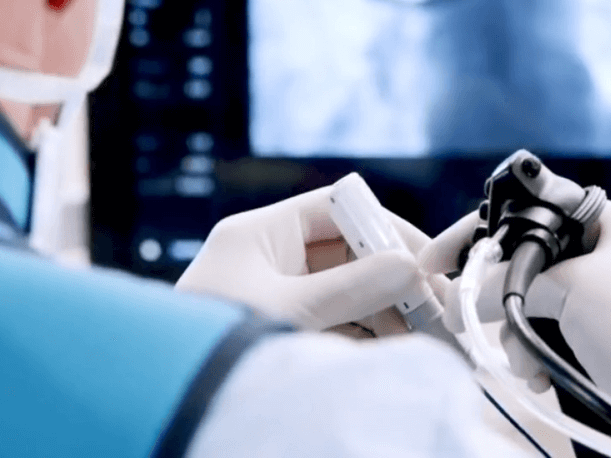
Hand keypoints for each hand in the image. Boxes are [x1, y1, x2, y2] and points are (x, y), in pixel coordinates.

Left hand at [177, 186, 442, 335]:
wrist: (177, 402)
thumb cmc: (218, 348)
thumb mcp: (291, 311)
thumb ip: (353, 288)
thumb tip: (411, 267)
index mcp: (259, 234)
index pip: (335, 208)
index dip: (382, 226)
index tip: (421, 256)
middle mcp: (267, 258)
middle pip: (345, 251)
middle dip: (390, 276)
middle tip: (433, 302)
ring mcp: (273, 297)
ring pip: (344, 291)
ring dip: (384, 309)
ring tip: (425, 332)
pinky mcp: (279, 333)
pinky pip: (332, 323)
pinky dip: (364, 334)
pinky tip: (394, 349)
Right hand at [421, 202, 610, 457]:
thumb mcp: (571, 291)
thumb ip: (510, 281)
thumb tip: (461, 293)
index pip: (533, 208)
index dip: (482, 232)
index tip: (440, 259)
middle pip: (528, 261)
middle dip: (500, 298)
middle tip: (471, 319)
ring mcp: (610, 295)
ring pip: (536, 302)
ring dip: (519, 335)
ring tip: (528, 363)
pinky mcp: (607, 336)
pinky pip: (553, 332)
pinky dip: (538, 353)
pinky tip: (541, 374)